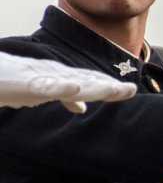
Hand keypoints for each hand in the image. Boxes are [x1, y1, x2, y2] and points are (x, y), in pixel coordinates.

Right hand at [0, 52, 135, 112]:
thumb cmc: (12, 81)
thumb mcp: (41, 91)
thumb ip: (64, 97)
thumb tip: (83, 108)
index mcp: (60, 78)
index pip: (90, 82)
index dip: (109, 87)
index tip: (130, 90)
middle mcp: (54, 74)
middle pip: (86, 80)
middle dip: (108, 86)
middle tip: (131, 90)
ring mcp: (40, 77)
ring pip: (70, 82)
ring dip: (92, 85)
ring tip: (113, 88)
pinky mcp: (25, 82)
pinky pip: (45, 85)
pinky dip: (61, 87)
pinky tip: (75, 88)